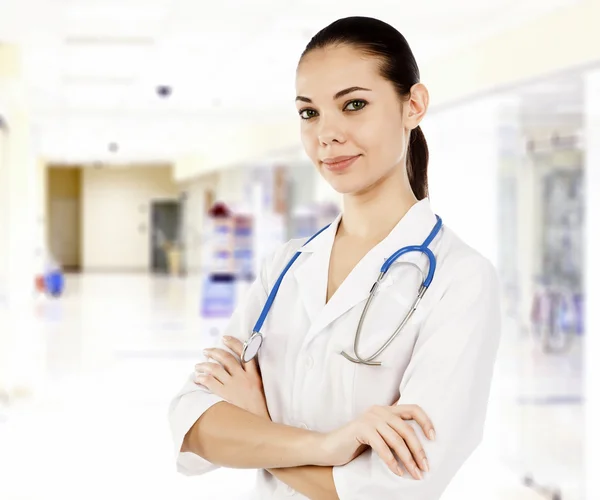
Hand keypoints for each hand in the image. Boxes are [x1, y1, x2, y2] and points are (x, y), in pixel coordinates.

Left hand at [194, 336, 270, 419]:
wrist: (260, 425)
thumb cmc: (259, 410)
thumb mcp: (260, 390)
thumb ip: (251, 378)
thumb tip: (238, 369)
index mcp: (254, 375)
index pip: (245, 352)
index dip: (234, 343)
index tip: (225, 338)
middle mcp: (244, 377)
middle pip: (227, 358)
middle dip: (214, 352)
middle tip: (206, 351)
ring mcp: (234, 386)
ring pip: (216, 368)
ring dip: (205, 365)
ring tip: (198, 365)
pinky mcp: (226, 395)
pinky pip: (211, 382)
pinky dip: (203, 378)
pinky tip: (198, 378)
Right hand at [317, 404, 434, 479]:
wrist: (330, 447)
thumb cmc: (356, 443)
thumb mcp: (378, 435)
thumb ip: (393, 433)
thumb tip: (418, 448)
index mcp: (386, 409)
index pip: (413, 409)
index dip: (426, 421)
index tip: (434, 438)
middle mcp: (379, 410)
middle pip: (407, 429)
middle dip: (418, 450)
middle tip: (425, 468)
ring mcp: (370, 418)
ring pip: (396, 440)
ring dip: (408, 459)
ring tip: (414, 474)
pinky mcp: (361, 429)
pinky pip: (382, 447)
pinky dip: (391, 461)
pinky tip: (397, 472)